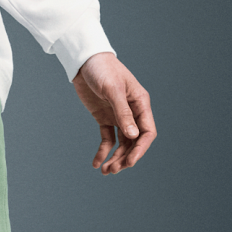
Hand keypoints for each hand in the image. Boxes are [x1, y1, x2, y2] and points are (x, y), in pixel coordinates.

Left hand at [73, 52, 155, 173]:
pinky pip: (107, 139)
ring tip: (105, 171)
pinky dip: (103, 151)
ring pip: (122, 143)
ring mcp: (118, 116)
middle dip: (126, 158)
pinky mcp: (104, 118)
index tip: (130, 162)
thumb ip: (123, 113)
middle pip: (134, 141)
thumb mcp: (112, 90)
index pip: (147, 132)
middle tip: (114, 170)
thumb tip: (133, 136)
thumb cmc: (102, 69)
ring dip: (115, 158)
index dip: (140, 149)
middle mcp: (132, 112)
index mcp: (140, 103)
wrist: (84, 60)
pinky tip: (96, 164)